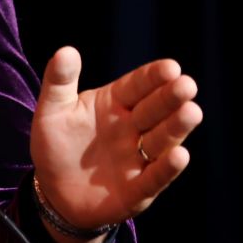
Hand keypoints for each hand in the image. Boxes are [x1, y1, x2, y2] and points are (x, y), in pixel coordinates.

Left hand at [31, 47, 199, 242]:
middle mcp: (132, 128)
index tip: (171, 67)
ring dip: (176, 127)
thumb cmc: (55, 145)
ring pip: (161, 140)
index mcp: (114, 104)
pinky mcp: (138, 189)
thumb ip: (58, 82)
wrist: (53, 191)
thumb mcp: (51, 111)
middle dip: (170, 98)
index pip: (137, 86)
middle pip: (154, 110)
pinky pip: (155, 177)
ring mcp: (138, 158)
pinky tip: (180, 155)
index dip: (153, 77)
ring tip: (191, 112)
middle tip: (187, 85)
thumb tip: (66, 50)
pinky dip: (167, 167)